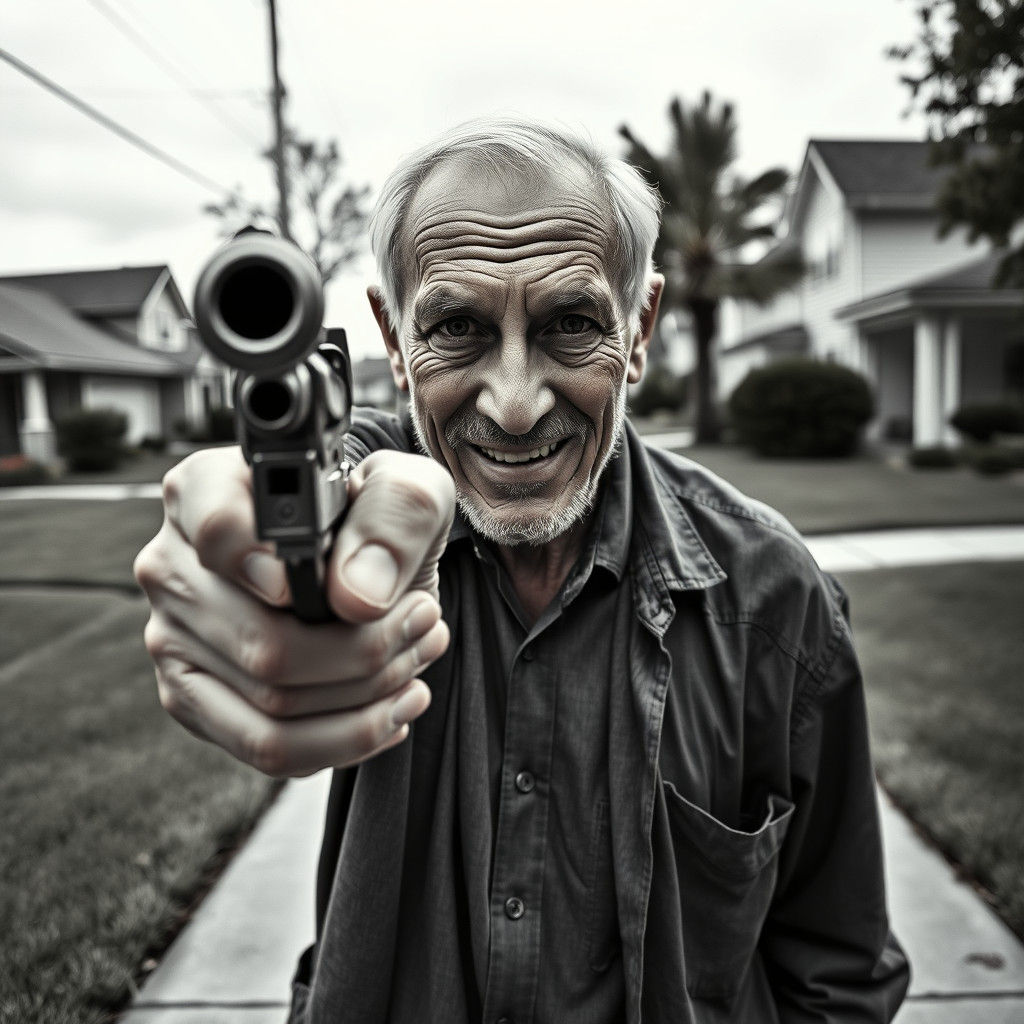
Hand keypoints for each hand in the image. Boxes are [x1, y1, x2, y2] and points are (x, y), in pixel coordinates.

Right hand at [133, 445, 455, 776]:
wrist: (366, 565)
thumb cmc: (375, 520)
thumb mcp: (408, 491)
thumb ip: (393, 518)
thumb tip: (356, 597)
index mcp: (205, 490)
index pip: (218, 529)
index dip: (283, 567)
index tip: (350, 594)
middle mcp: (173, 565)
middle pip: (263, 643)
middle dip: (368, 650)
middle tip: (426, 623)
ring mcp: (175, 637)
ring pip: (272, 706)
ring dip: (368, 697)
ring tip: (419, 659)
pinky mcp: (195, 699)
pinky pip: (269, 748)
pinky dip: (347, 738)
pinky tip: (393, 708)